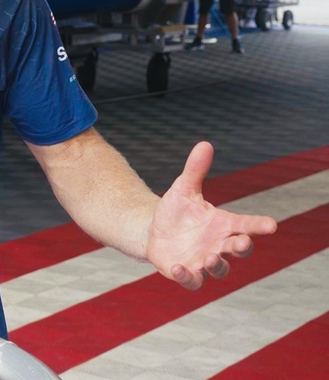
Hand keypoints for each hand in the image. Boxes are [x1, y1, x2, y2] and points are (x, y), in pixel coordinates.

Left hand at [146, 142, 277, 289]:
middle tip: (242, 242)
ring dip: (217, 264)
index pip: (246, 225)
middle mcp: (219, 245)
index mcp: (223, 224)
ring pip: (220, 269)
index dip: (259, 226)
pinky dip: (187, 276)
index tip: (272, 225)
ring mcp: (204, 261)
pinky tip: (177, 267)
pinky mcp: (187, 272)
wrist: (153, 231)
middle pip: (239, 250)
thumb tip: (204, 143)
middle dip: (242, 248)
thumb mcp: (184, 188)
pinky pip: (192, 280)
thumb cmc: (176, 211)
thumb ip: (195, 170)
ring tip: (210, 257)